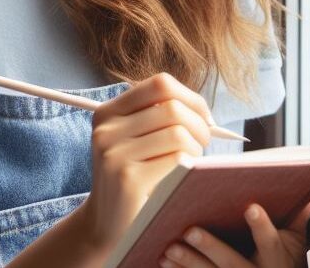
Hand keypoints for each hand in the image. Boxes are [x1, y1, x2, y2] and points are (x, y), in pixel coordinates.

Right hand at [79, 72, 215, 251]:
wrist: (105, 225)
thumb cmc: (132, 177)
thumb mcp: (134, 140)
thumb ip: (160, 118)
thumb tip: (204, 112)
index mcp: (108, 112)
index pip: (160, 84)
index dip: (191, 97)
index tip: (205, 117)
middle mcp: (106, 129)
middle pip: (172, 108)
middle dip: (200, 125)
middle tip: (204, 143)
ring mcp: (113, 154)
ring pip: (177, 133)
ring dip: (196, 147)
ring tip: (190, 162)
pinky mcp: (127, 180)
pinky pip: (176, 159)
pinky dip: (189, 166)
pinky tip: (181, 177)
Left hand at [158, 199, 309, 267]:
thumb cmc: (287, 266)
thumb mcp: (297, 249)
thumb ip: (299, 224)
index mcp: (278, 262)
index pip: (270, 243)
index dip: (261, 227)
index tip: (250, 207)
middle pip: (232, 264)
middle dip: (210, 248)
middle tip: (189, 230)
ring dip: (188, 264)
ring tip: (168, 250)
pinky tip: (164, 264)